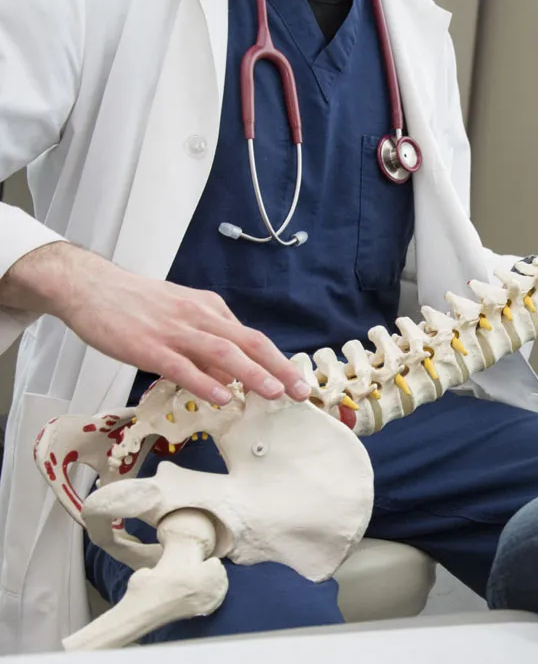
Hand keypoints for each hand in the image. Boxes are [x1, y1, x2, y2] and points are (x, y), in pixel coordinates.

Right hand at [0, 242, 310, 405]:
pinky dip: (203, 381)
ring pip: (222, 352)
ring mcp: (175, 331)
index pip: (253, 338)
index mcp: (211, 310)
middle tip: (301, 391)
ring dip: (251, 374)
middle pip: (249, 342)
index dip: (278, 361)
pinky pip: (181, 366)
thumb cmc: (137, 305)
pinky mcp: (148, 346)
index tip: (298, 381)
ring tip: (273, 393)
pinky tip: (220, 397)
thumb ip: (207, 347)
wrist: (89, 286)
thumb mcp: (182, 317)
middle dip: (279, 368)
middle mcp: (200, 317)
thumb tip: (231, 378)